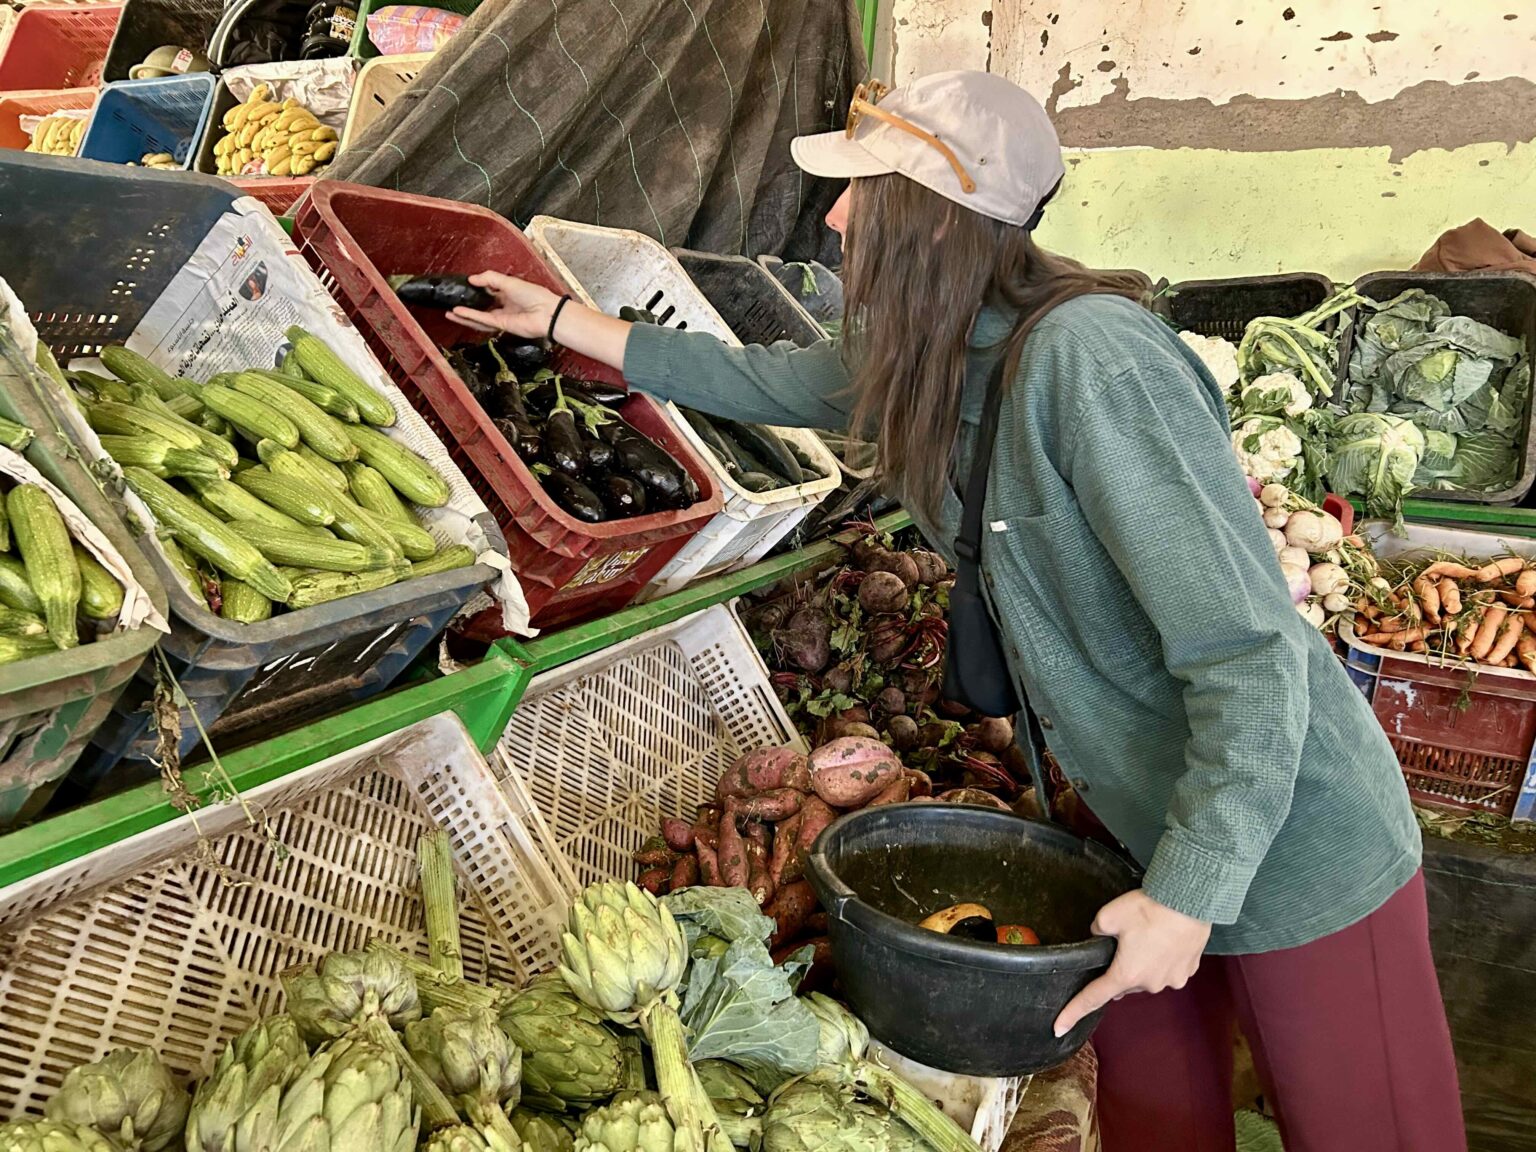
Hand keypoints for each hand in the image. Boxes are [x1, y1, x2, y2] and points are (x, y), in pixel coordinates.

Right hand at [449, 271, 561, 339]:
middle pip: (482, 306)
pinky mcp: (501, 325)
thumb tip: (471, 279)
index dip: (477, 288)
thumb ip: (489, 279)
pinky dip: (470, 316)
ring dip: (464, 315)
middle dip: (467, 305)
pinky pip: (482, 320)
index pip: (490, 290)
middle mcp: (504, 305)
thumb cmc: (534, 295)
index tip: (464, 285)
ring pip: (479, 316)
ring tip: (449, 312)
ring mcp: (502, 316)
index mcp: (509, 292)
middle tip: (452, 301)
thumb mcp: (508, 281)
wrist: (546, 313)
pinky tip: (458, 313)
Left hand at [1052, 889, 1210, 1036]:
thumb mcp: (1108, 916)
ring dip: (1143, 962)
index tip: (1059, 1028)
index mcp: (1125, 975)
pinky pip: (1168, 969)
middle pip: (1123, 982)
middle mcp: (1150, 984)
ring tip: (1148, 935)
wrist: (1190, 901)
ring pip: (1147, 976)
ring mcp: (1172, 980)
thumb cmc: (1150, 909)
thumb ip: (1096, 931)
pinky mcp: (1188, 970)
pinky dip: (1162, 958)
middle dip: (1119, 967)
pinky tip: (1164, 937)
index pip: (1092, 998)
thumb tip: (1098, 935)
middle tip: (1123, 941)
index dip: (1073, 1012)